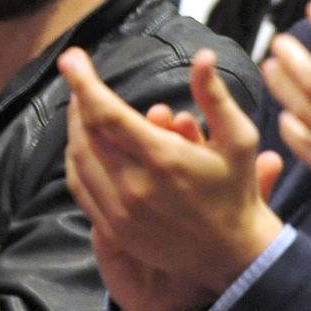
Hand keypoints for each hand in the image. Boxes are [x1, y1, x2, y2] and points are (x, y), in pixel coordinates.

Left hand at [60, 46, 283, 310]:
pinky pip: (81, 188)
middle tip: (79, 78)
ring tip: (81, 107)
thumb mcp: (239, 138)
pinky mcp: (114, 229)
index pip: (107, 113)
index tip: (71, 58)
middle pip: (86, 133)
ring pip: (78, 160)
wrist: (231, 253)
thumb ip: (215, 96)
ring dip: (74, 129)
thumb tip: (202, 56)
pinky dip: (76, 160)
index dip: (84, 83)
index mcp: (163, 158)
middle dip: (79, 99)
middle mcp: (135, 185)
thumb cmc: (237, 191)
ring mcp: (120, 211)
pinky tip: (84, 145)